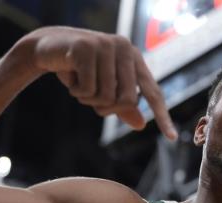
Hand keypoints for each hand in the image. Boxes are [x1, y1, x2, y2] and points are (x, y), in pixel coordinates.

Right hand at [25, 26, 176, 139]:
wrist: (49, 47)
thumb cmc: (81, 70)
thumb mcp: (104, 89)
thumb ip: (123, 107)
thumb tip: (141, 125)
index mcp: (134, 59)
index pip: (153, 92)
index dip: (162, 116)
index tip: (172, 137)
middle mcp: (125, 49)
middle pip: (128, 100)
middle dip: (106, 108)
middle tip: (90, 98)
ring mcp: (106, 46)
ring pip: (105, 96)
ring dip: (87, 99)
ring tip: (79, 83)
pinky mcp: (86, 48)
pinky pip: (88, 89)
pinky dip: (76, 91)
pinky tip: (69, 76)